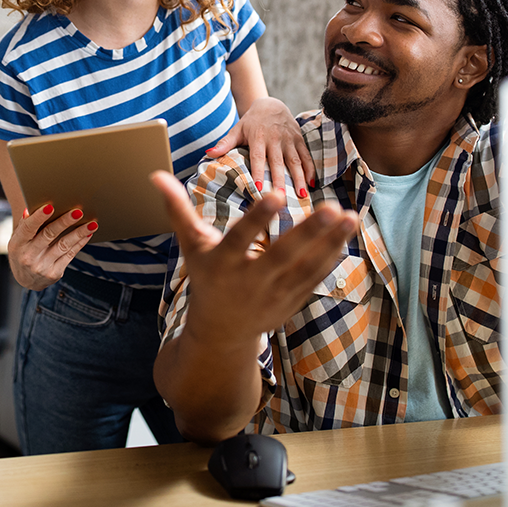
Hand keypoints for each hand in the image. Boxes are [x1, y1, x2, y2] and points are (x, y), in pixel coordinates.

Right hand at [5, 203, 96, 289]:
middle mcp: (29, 256)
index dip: (38, 217)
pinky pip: (70, 255)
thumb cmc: (22, 252)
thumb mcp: (18, 239)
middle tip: (77, 212)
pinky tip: (88, 234)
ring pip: (63, 246)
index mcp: (17, 245)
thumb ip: (25, 224)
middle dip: (64, 222)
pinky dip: (80, 243)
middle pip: (48, 235)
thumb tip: (30, 209)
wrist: (26, 280)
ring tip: (91, 223)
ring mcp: (42, 266)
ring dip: (79, 233)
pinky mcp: (54, 273)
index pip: (28, 228)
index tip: (50, 206)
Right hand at [151, 170, 356, 346]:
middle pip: (283, 255)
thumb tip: (156, 175)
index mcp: (223, 264)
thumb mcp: (191, 246)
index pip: (241, 238)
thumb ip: (177, 210)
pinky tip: (346, 234)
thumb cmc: (206, 277)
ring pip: (306, 267)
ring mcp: (274, 293)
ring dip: (331, 242)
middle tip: (333, 208)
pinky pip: (314, 277)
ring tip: (351, 215)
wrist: (220, 331)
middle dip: (308, 232)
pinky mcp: (292, 300)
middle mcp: (250, 280)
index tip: (275, 193)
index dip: (257, 218)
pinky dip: (331, 257)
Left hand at [205, 97, 315, 196]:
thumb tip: (208, 153)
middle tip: (282, 197)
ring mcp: (289, 139)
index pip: (257, 157)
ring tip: (302, 194)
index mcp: (258, 137)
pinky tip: (312, 183)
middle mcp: (275, 138)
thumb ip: (225, 143)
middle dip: (280, 179)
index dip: (257, 172)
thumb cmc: (251, 122)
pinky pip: (306, 155)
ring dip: (300, 177)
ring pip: (295, 160)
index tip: (257, 188)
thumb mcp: (237, 130)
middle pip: (278, 162)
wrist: (271, 104)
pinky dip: (310, 169)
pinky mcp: (299, 139)